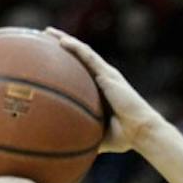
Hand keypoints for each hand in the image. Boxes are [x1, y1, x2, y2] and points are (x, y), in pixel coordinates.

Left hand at [44, 27, 161, 152]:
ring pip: (81, 51)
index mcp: (99, 89)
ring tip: (46, 33)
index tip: (46, 57)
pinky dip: (75, 47)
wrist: (140, 131)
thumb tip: (66, 149)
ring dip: (64, 40)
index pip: (79, 70)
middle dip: (60, 45)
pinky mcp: (108, 74)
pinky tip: (61, 41)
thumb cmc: (124, 137)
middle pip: (78, 56)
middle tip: (42, 38)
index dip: (64, 62)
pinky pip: (88, 56)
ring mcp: (105, 74)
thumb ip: (84, 136)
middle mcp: (101, 78)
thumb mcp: (99, 137)